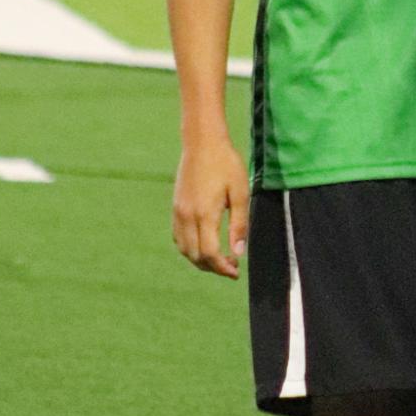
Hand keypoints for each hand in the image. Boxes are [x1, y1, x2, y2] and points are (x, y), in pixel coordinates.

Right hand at [173, 132, 249, 278]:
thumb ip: (239, 224)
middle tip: (231, 267)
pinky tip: (204, 245)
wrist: (202, 143)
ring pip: (184, 249)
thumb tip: (239, 252)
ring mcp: (178, 212)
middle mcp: (187, 216)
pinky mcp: (175, 208)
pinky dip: (190, 249)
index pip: (210, 253)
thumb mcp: (240, 192)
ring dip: (200, 260)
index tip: (236, 272)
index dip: (222, 268)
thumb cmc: (226, 164)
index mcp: (205, 213)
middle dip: (213, 268)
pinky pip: (178, 238)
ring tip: (219, 259)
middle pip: (196, 256)